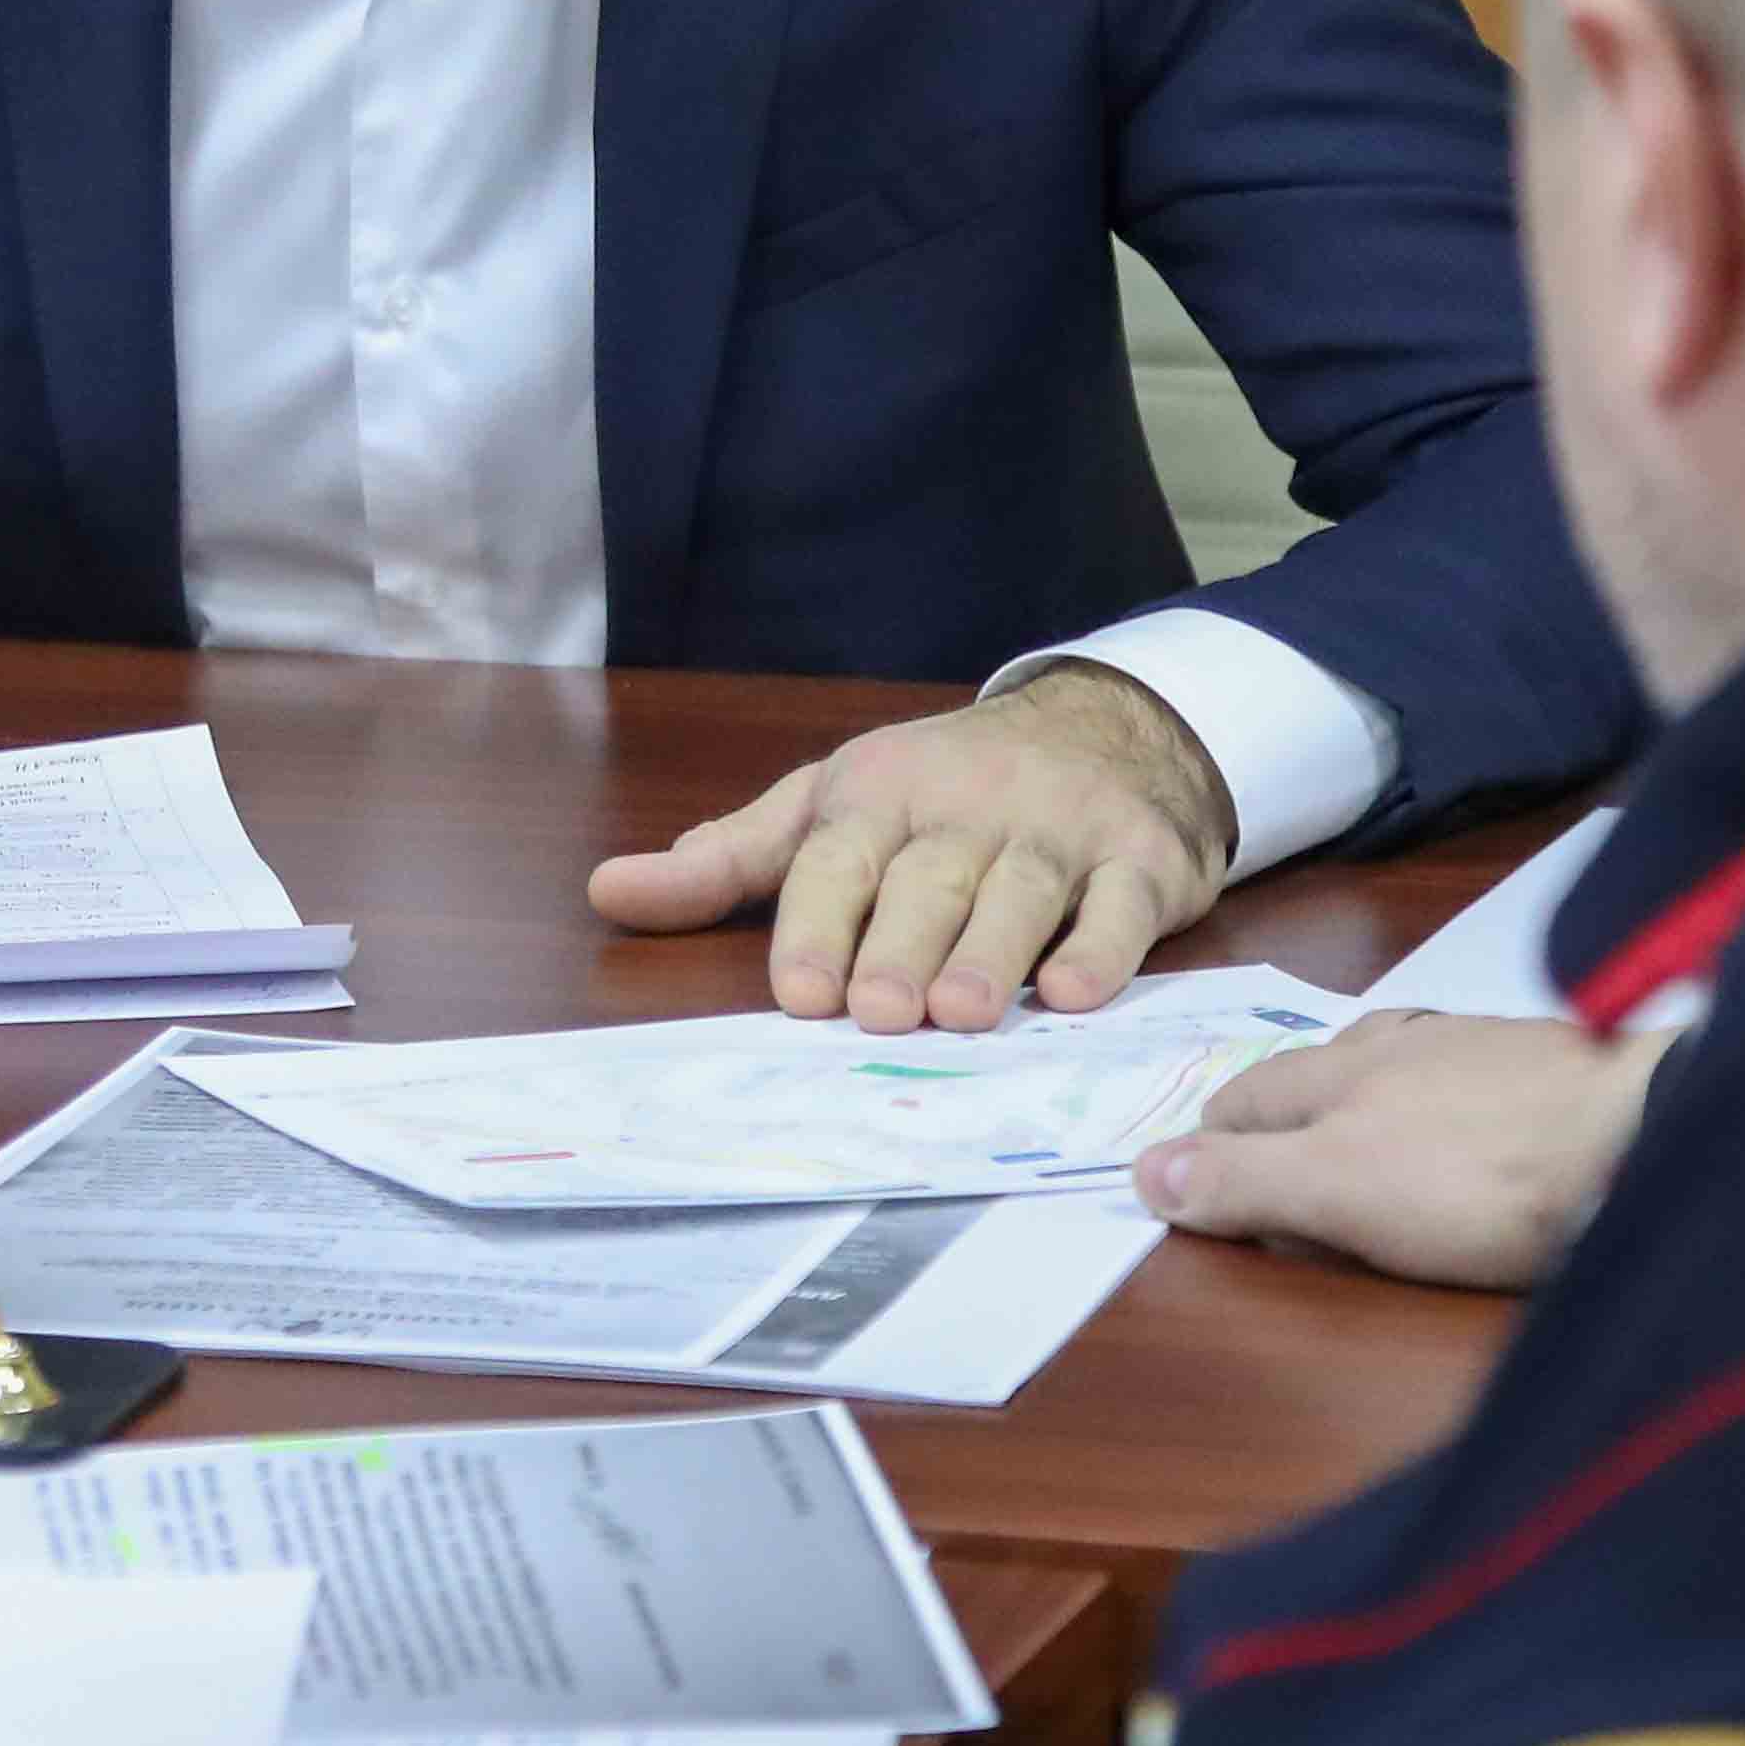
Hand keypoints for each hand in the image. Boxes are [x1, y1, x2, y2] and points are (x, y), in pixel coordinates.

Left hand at [584, 662, 1236, 1032]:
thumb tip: (606, 893)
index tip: (797, 993)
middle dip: (902, 948)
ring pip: (1020, 893)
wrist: (1106, 729)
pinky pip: (1121, 903)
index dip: (816, 925)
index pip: (837, 861)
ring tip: (966, 1016)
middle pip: (927, 883)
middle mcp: (967, 808)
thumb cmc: (941, 793)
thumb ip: (728, 861)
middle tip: (881, 1014)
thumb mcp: (827, 807)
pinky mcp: (1139, 859)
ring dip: (994, 954)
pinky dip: (1103, 947)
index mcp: (877, 797)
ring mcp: (1057, 830)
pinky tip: (1077, 990)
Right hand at [1130, 1009, 1670, 1285]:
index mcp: (1339, 1070)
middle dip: (1276, 1104)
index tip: (1190, 1176)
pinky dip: (1445, 1100)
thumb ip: (1245, 1183)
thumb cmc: (1482, 1175)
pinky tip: (1473, 1120)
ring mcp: (1482, 1049)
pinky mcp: (1555, 1067)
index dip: (1208, 1139)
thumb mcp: (1341, 1192)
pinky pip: (1471, 1077)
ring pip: (1395, 1062)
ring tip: (1357, 1120)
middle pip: (1315, 1070)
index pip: (1245, 1095)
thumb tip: (1141, 1170)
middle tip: (1256, 1149)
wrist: (1649, 1133)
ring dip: (1363, 1091)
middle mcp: (1403, 1042)